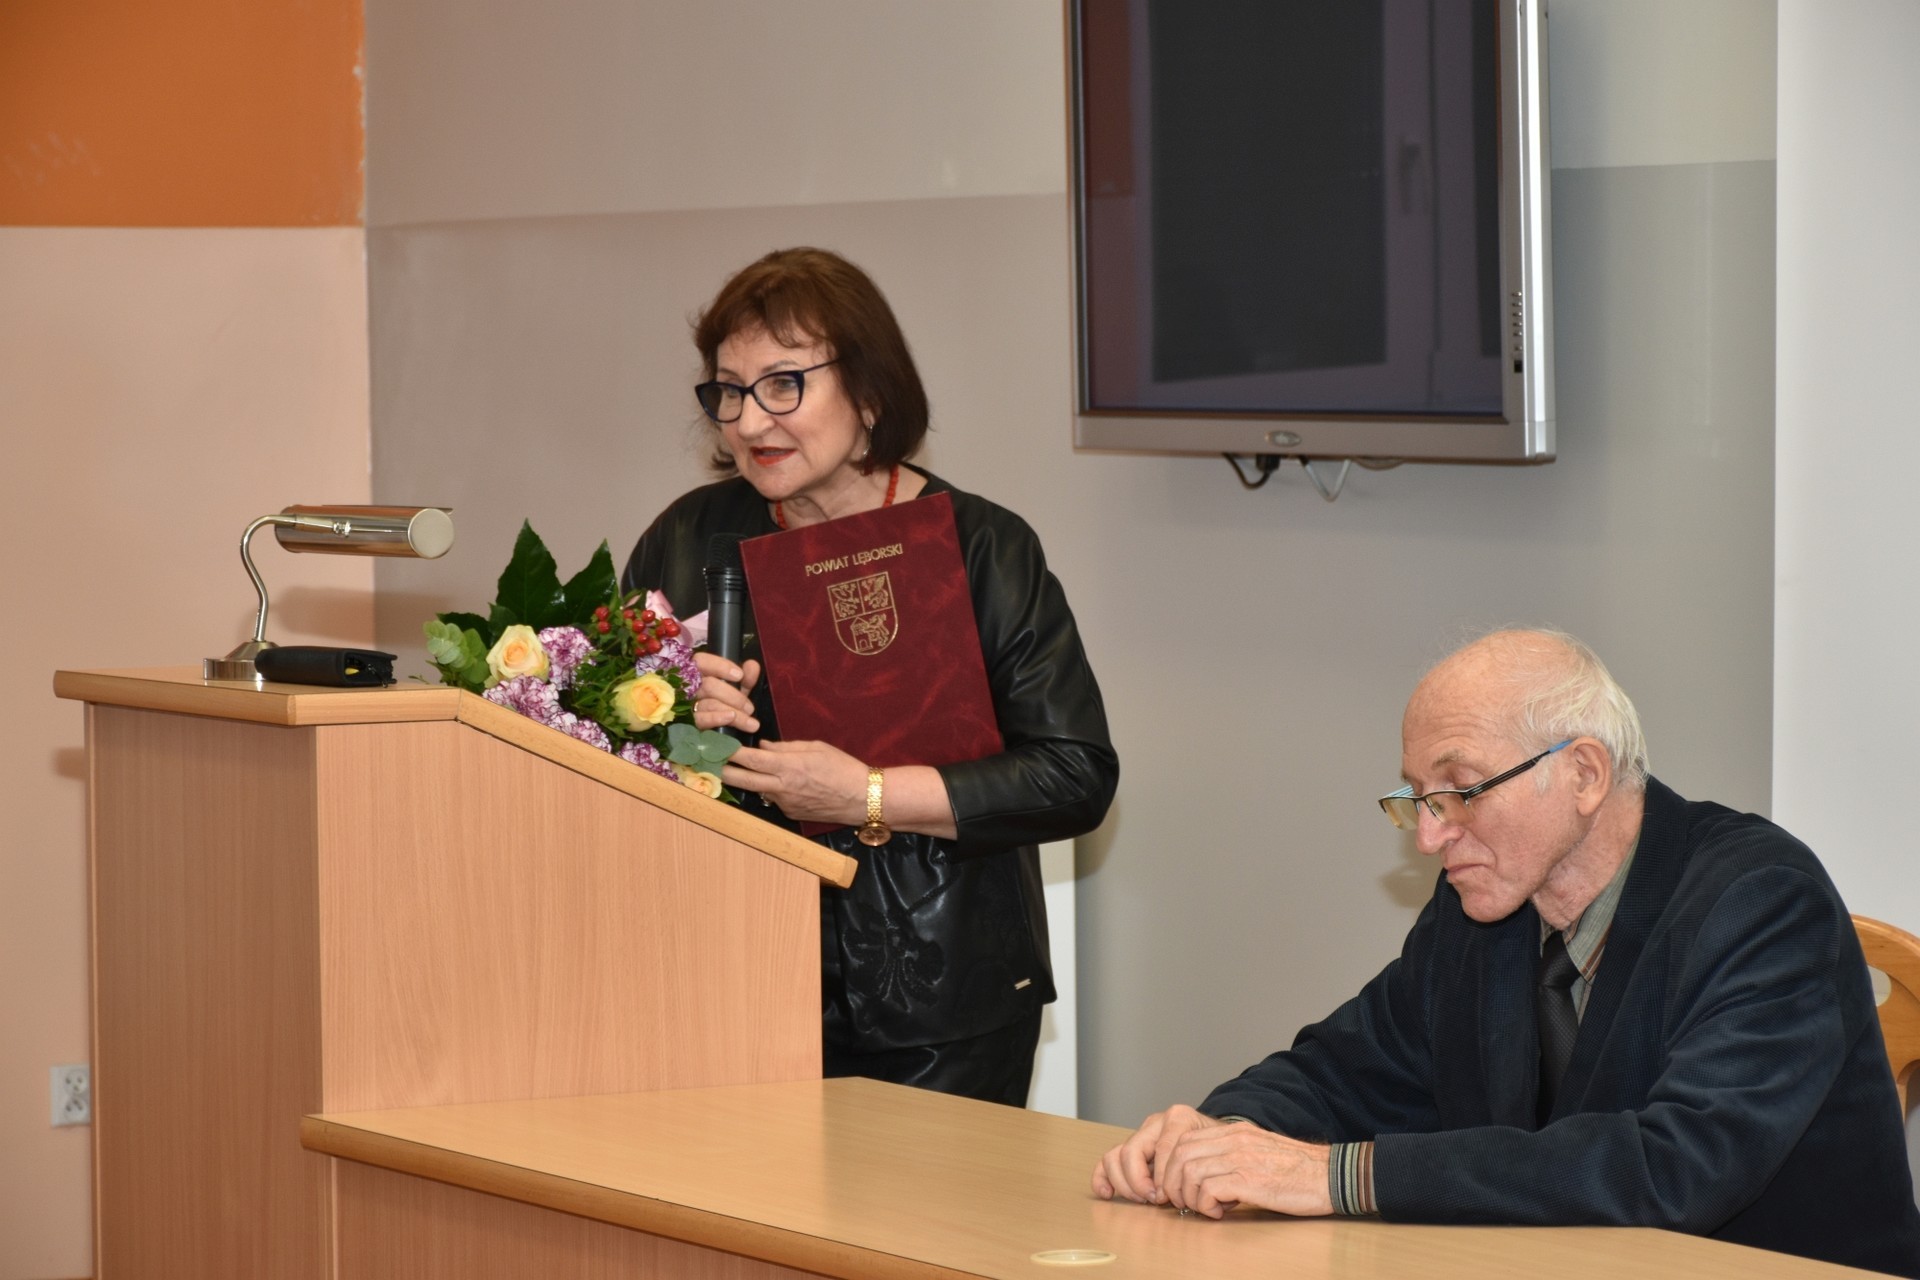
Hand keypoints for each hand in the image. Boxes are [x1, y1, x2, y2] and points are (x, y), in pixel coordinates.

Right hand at [692, 652, 760, 734]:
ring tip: (750, 722)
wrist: (716, 733)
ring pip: (708, 704)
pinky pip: (700, 719)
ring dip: (734, 712)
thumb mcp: (737, 690)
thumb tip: (752, 665)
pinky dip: (716, 718)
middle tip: (750, 708)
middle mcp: (689, 687)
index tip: (739, 675)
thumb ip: (746, 678)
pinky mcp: (688, 723)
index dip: (721, 666)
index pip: (702, 661)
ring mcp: (686, 705)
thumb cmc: (726, 704)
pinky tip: (730, 718)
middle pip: (708, 685)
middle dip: (734, 697)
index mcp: (699, 673)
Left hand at [722, 739, 866, 826]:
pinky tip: (778, 783)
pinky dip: (771, 790)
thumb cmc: (843, 768)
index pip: (751, 759)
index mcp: (789, 767)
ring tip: (735, 770)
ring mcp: (785, 804)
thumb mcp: (816, 748)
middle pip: (743, 780)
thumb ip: (786, 747)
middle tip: (709, 763)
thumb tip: (764, 746)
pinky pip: (774, 799)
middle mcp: (782, 787)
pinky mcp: (790, 814)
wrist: (862, 798)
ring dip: (747, 781)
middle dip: (724, 771)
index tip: (717, 745)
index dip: (731, 752)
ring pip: (758, 790)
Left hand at [1091, 1104, 1332, 1218]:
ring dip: (1188, 1196)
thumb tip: (1200, 1177)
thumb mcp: (1257, 1151)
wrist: (1330, 1175)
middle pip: (1179, 1154)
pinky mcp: (1250, 1180)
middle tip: (1183, 1202)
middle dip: (1172, 1182)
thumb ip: (1229, 1156)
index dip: (1170, 1166)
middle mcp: (1233, 1139)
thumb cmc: (1295, 1171)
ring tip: (1202, 1208)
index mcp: (1233, 1131)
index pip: (1182, 1140)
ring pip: (1189, 1171)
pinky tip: (1221, 1212)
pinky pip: (1209, 1189)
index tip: (1177, 1188)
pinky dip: (1207, 1205)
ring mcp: (1241, 1157)